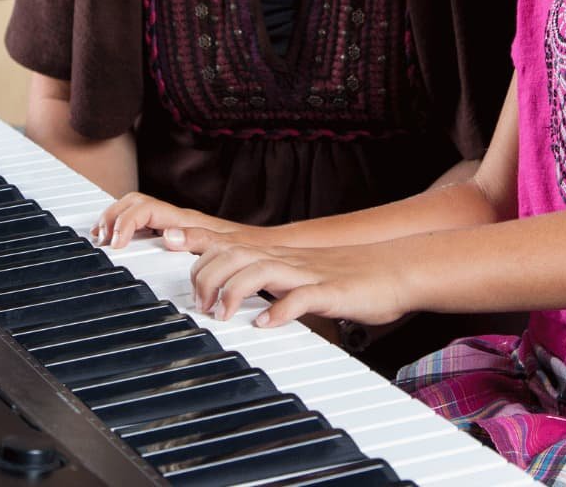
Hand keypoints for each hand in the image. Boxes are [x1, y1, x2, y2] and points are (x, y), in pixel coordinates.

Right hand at [91, 191, 237, 248]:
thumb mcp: (224, 248)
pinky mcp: (178, 235)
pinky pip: (146, 224)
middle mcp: (178, 219)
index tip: (115, 244)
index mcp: (184, 220)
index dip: (125, 222)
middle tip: (101, 239)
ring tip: (102, 237)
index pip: (145, 208)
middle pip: (135, 203)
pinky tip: (119, 243)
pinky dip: (126, 229)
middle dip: (113, 216)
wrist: (264, 251)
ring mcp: (177, 225)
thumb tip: (169, 235)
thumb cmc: (246, 251)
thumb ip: (198, 239)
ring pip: (137, 210)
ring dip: (116, 220)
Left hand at [167, 226, 413, 328]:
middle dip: (207, 275)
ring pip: (260, 269)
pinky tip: (266, 323)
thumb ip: (276, 286)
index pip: (230, 242)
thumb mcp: (305, 278)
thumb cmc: (351, 277)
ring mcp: (309, 273)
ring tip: (221, 315)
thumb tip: (247, 307)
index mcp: (280, 256)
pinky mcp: (331, 291)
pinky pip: (302, 298)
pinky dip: (280, 310)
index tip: (167, 242)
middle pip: (235, 253)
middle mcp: (288, 259)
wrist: (397, 269)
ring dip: (234, 291)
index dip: (197, 243)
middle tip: (199, 305)